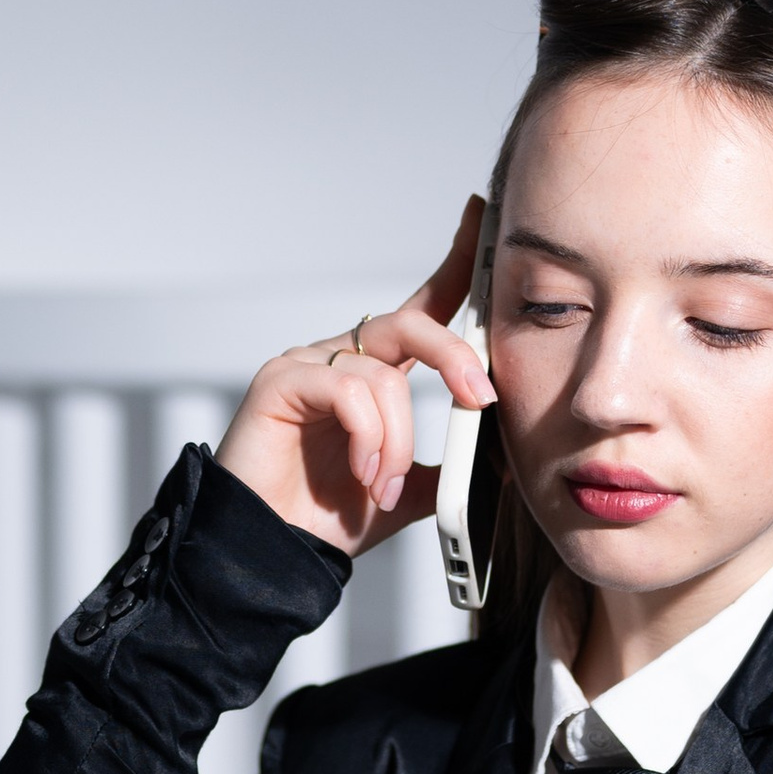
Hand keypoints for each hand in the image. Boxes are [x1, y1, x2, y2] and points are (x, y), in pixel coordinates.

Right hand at [212, 199, 495, 558]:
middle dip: (456, 358)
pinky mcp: (279, 381)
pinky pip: (347, 389)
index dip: (456, 264)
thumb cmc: (325, 518)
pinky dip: (368, 436)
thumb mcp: (407, 489)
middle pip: (411, 323)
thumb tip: (501, 455)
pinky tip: (363, 472)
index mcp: (375, 372)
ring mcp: (307, 364)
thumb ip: (447, 466)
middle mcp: (342, 357)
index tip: (483, 219)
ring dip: (398, 437)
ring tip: (383, 484)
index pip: (423, 306)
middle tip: (482, 400)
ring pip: (383, 372)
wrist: (271, 553)